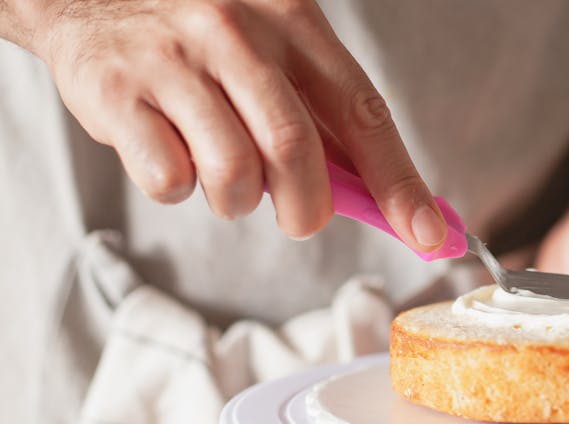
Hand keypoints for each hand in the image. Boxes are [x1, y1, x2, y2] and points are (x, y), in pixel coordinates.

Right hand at [11, 0, 445, 247]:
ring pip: (233, 174)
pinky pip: (168, 179)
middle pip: (295, 150)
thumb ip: (325, 119)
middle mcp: (235, 32)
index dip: (399, 184)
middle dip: (306, 209)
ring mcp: (173, 59)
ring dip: (237, 201)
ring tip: (221, 172)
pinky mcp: (116, 91)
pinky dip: (177, 189)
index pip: (363, 113)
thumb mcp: (273, 53)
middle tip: (298, 217)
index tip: (430, 235)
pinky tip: (169, 152)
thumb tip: (390, 203)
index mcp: (293, 21)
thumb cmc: (203, 42)